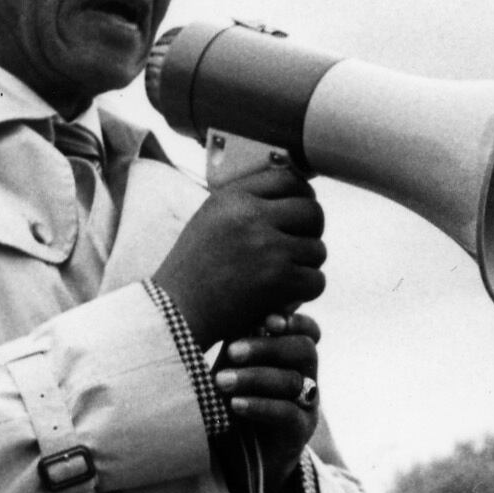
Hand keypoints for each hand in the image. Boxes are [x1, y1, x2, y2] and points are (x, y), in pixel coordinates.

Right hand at [155, 163, 326, 346]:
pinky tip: (285, 294)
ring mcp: (266, 246)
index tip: (298, 215)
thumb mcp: (212, 220)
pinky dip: (305, 291)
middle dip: (311, 232)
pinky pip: (317, 280)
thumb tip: (298, 191)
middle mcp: (250, 215)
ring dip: (306, 266)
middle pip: (313, 211)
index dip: (302, 197)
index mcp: (233, 197)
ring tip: (282, 275)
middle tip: (297, 248)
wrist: (176, 312)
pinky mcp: (277, 279)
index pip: (289, 180)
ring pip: (318, 249)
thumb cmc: (195, 270)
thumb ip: (248, 205)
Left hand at [214, 310, 320, 488]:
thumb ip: (238, 339)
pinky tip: (235, 405)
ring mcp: (305, 405)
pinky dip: (260, 405)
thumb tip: (233, 305)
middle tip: (232, 352)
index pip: (308, 330)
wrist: (233, 458)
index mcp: (291, 356)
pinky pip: (288, 413)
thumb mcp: (231, 365)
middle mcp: (305, 377)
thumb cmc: (228, 402)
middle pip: (303, 349)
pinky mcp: (299, 432)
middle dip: (267, 347)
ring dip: (254, 377)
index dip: (294, 321)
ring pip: (292, 380)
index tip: (266, 321)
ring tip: (221, 382)